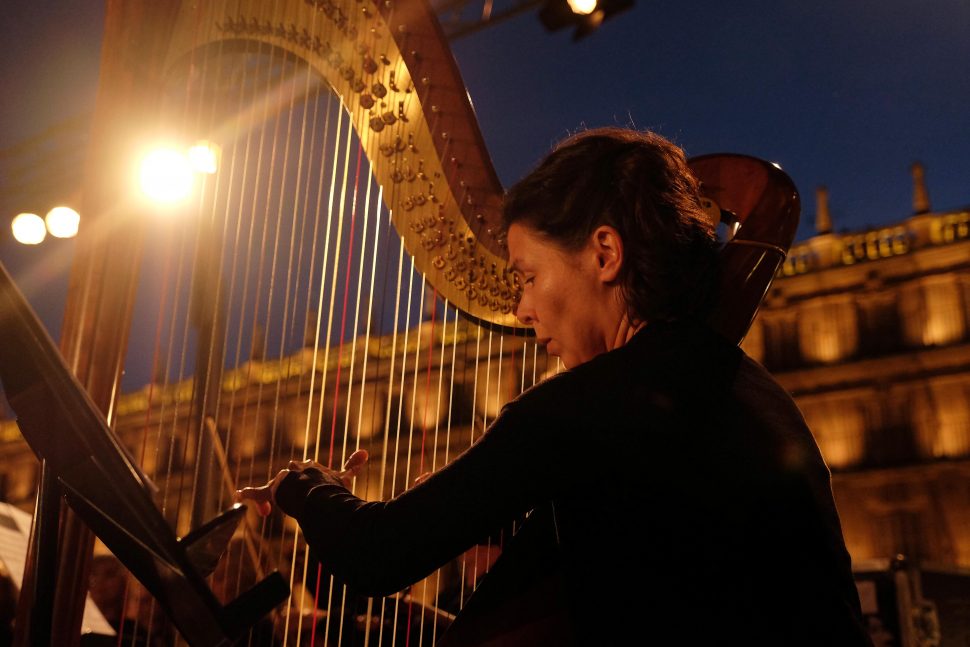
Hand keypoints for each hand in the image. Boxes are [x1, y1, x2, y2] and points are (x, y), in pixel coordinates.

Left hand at [235, 450, 367, 516]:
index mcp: (311, 466)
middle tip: (295, 500)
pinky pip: (256, 493)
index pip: (307, 469)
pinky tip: (238, 494)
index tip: (311, 487)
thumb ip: (353, 466)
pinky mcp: (272, 491)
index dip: (308, 479)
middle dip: (292, 488)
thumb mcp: (344, 478)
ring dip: (276, 496)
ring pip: (276, 488)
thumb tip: (365, 451)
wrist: (317, 493)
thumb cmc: (331, 487)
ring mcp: (283, 479)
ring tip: (270, 510)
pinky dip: (248, 494)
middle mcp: (296, 469)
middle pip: (290, 476)